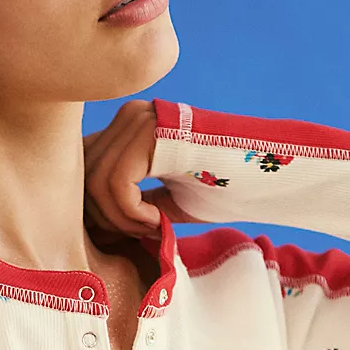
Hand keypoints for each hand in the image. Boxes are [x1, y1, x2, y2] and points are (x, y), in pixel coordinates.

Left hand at [83, 98, 207, 240]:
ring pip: (97, 184)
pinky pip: (116, 185)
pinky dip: (133, 214)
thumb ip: (125, 204)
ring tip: (155, 227)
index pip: (83, 168)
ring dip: (122, 220)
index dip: (95, 209)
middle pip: (84, 177)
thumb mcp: (161, 201)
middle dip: (107, 219)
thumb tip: (87, 226)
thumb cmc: (221, 192)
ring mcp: (139, 119)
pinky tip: (160, 220)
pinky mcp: (149, 132)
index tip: (130, 232)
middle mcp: (130, 116)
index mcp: (129, 128)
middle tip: (144, 233)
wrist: (266, 177)